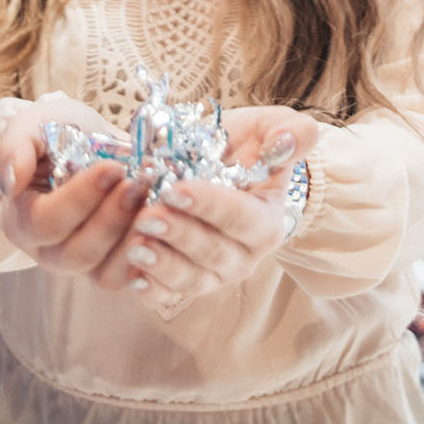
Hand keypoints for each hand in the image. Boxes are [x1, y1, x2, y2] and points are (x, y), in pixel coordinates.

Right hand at [0, 95, 146, 287]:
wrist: (86, 142)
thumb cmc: (54, 135)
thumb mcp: (31, 128)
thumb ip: (15, 148)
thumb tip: (12, 179)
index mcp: (22, 221)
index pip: (46, 222)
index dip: (80, 199)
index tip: (111, 168)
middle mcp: (48, 252)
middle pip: (78, 253)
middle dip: (113, 218)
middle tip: (140, 183)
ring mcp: (82, 265)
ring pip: (106, 273)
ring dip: (135, 239)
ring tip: (157, 204)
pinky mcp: (112, 268)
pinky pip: (131, 278)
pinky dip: (151, 258)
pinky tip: (166, 227)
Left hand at [121, 105, 318, 302]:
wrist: (213, 163)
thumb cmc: (241, 148)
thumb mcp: (267, 129)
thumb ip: (288, 132)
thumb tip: (290, 138)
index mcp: (265, 220)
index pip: (242, 218)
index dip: (211, 206)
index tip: (176, 190)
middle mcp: (242, 253)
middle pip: (213, 252)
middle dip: (179, 235)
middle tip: (147, 217)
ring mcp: (212, 272)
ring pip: (191, 278)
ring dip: (162, 265)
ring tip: (135, 247)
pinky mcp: (182, 281)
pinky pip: (169, 294)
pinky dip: (152, 290)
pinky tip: (132, 279)